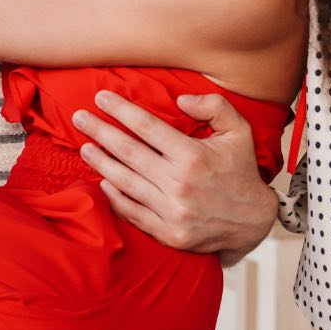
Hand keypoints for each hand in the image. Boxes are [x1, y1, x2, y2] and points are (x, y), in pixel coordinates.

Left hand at [72, 91, 278, 263]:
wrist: (252, 223)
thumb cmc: (240, 173)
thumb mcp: (240, 132)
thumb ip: (215, 107)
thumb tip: (181, 99)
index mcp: (193, 156)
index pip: (147, 127)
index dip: (121, 110)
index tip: (101, 97)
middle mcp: (179, 183)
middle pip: (128, 152)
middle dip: (100, 131)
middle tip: (78, 117)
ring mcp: (171, 210)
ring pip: (125, 182)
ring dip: (100, 163)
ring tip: (84, 148)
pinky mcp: (167, 232)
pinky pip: (132, 212)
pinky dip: (114, 197)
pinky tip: (102, 182)